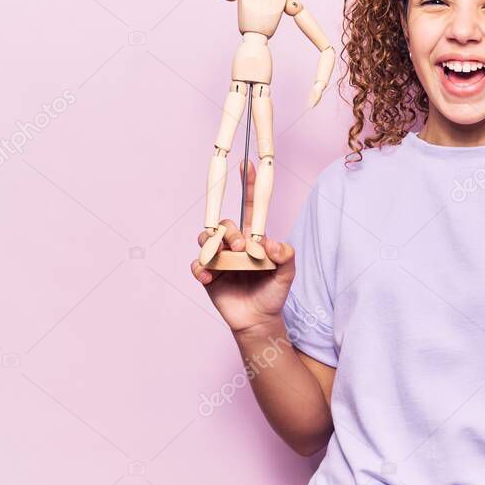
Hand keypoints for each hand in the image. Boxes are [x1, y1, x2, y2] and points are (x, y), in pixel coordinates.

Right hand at [190, 160, 295, 333]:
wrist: (259, 321)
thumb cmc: (273, 293)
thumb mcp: (287, 273)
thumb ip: (286, 256)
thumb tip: (271, 243)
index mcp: (254, 238)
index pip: (249, 207)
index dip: (248, 185)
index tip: (247, 164)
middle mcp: (234, 244)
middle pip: (225, 224)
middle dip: (230, 231)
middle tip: (241, 247)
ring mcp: (219, 258)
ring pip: (207, 238)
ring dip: (213, 243)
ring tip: (223, 257)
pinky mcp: (208, 275)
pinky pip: (197, 264)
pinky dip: (200, 266)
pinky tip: (209, 275)